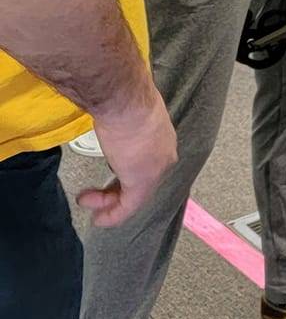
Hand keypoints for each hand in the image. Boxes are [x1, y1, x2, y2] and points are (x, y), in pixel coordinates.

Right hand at [79, 75, 177, 226]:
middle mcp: (164, 155)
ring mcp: (156, 170)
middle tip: (94, 194)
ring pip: (135, 195)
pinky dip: (113, 215)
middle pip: (141, 180)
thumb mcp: (126, 111)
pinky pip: (129, 206)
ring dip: (108, 202)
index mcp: (162, 138)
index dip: (125, 172)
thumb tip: (111, 113)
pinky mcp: (142, 181)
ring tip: (87, 202)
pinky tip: (99, 219)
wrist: (125, 101)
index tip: (109, 174)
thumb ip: (123, 120)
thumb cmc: (122, 99)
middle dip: (115, 190)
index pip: (146, 162)